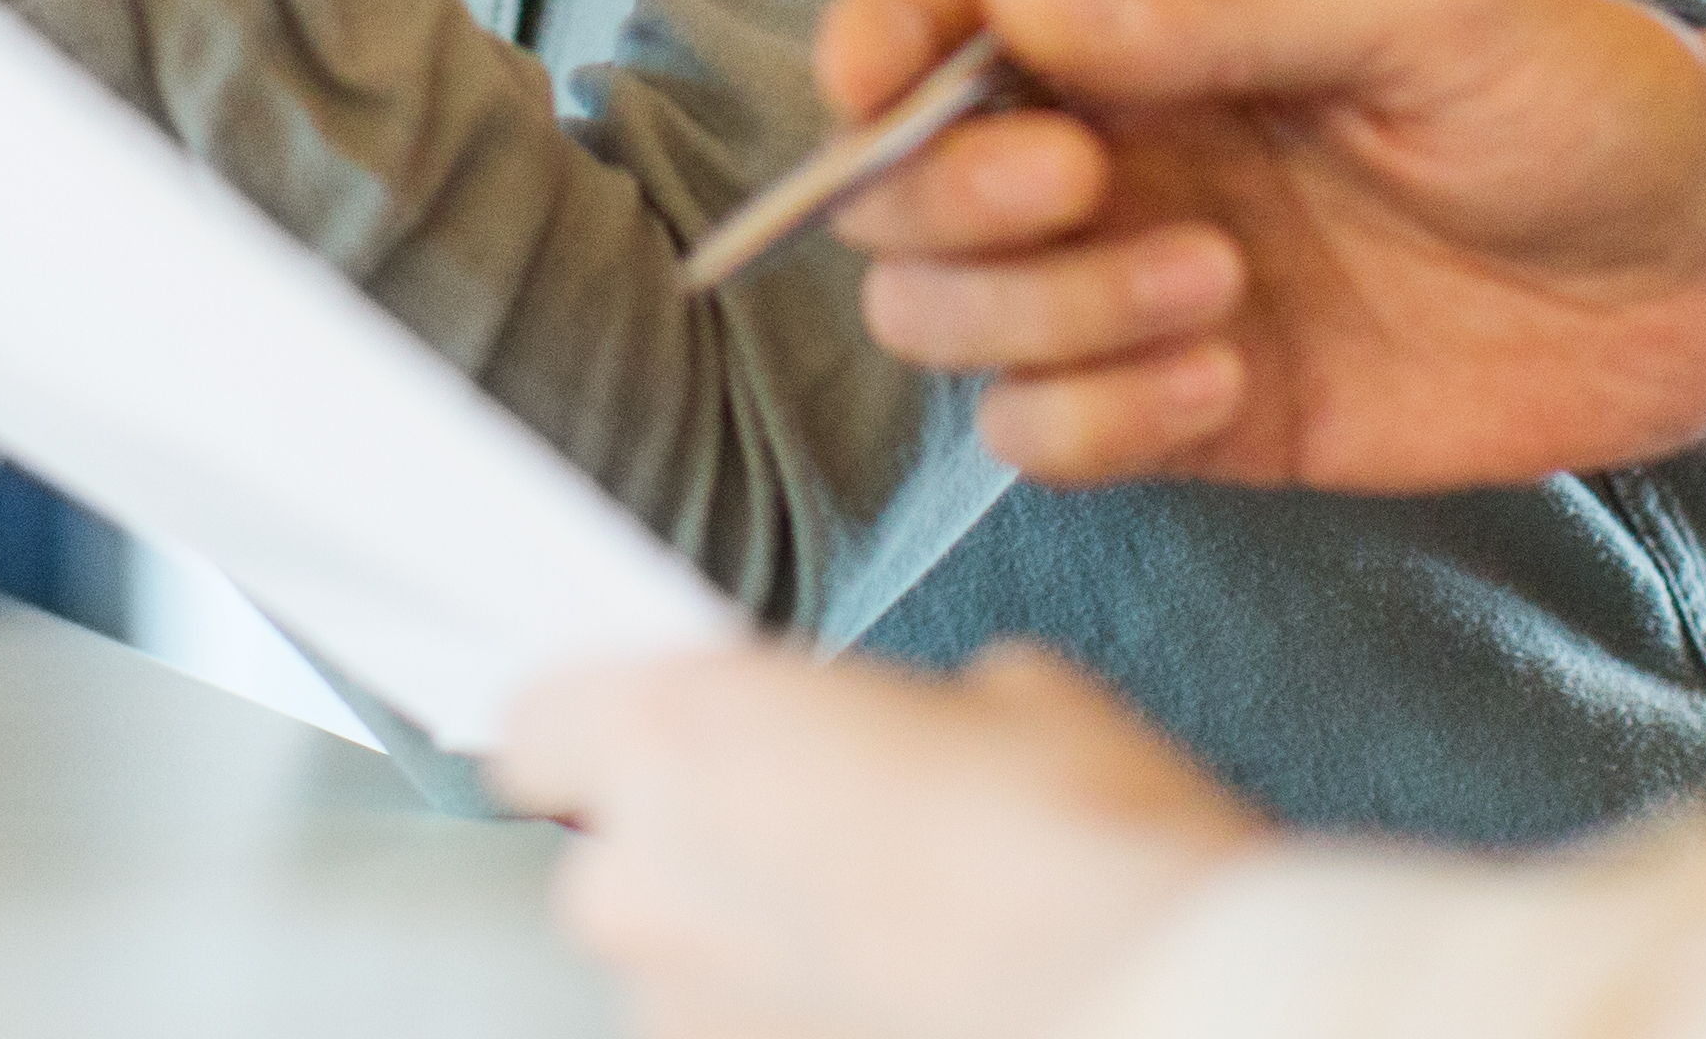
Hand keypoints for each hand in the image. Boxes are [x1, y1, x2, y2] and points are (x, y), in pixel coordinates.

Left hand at [506, 644, 1255, 1038]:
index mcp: (684, 737)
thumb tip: (915, 740)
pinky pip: (744, 1037)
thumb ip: (900, 712)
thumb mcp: (1010, 700)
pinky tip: (907, 1008)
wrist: (1165, 1016)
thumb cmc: (1091, 864)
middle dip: (704, 849)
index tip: (664, 723)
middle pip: (614, 861)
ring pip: (682, 973)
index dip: (608, 718)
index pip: (540, 717)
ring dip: (756, 957)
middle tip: (833, 839)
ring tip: (897, 951)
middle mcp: (648, 889)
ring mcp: (685, 1023)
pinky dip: (801, 1027)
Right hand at [814, 0, 1705, 490]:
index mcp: (1146, 18)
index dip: (871, 46)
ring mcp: (1142, 288)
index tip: (877, 88)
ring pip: (948, 326)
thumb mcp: (1420, 3)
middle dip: (950, 200)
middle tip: (1088, 185)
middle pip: (899, 195)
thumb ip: (1221, 7)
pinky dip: (1091, 422)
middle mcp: (1116, 151)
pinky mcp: (1196, 416)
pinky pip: (1045, 440)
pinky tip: (1220, 383)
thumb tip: (1020, 10)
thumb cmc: (1582, 92)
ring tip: (1212, 287)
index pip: (937, 13)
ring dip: (1037, 317)